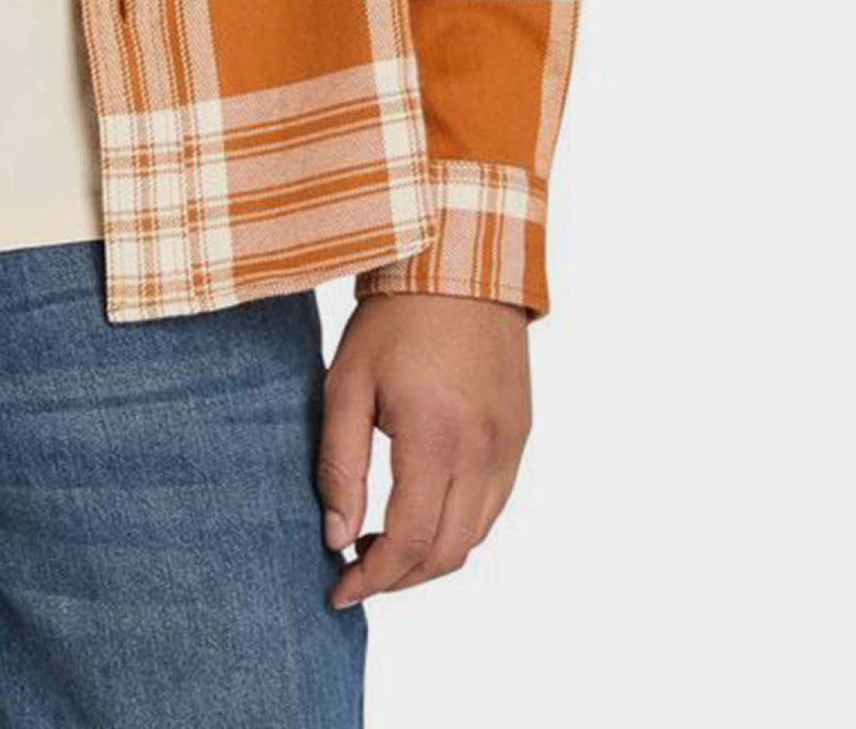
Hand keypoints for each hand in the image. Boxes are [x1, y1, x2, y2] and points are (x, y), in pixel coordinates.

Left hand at [316, 296, 530, 606]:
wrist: (459, 264)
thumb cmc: (393, 318)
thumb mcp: (347, 383)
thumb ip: (339, 465)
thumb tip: (335, 538)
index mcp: (436, 438)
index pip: (408, 541)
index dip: (371, 579)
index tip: (338, 591)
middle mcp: (483, 451)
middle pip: (445, 553)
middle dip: (398, 578)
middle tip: (356, 575)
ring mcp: (509, 447)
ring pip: (474, 537)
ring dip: (429, 558)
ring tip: (381, 547)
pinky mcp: (520, 436)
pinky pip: (493, 507)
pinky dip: (457, 527)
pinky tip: (421, 513)